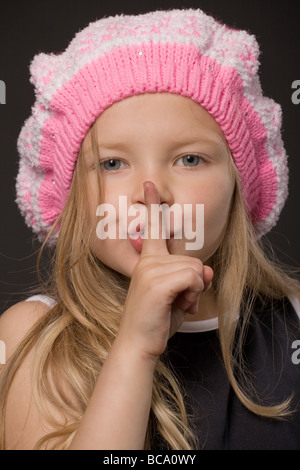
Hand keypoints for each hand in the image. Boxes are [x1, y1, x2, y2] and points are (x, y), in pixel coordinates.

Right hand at [118, 181, 212, 359]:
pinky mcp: (157, 282)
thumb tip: (207, 268)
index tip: (150, 185)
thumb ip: (192, 277)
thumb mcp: (179, 295)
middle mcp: (148, 261)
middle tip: (180, 301)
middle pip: (193, 259)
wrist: (138, 343)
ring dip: (194, 291)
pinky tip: (180, 305)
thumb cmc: (156, 319)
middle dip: (195, 283)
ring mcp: (150, 270)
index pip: (154, 229)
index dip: (152, 205)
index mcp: (148, 260)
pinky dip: (193, 294)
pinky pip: (193, 277)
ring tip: (178, 304)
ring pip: (195, 268)